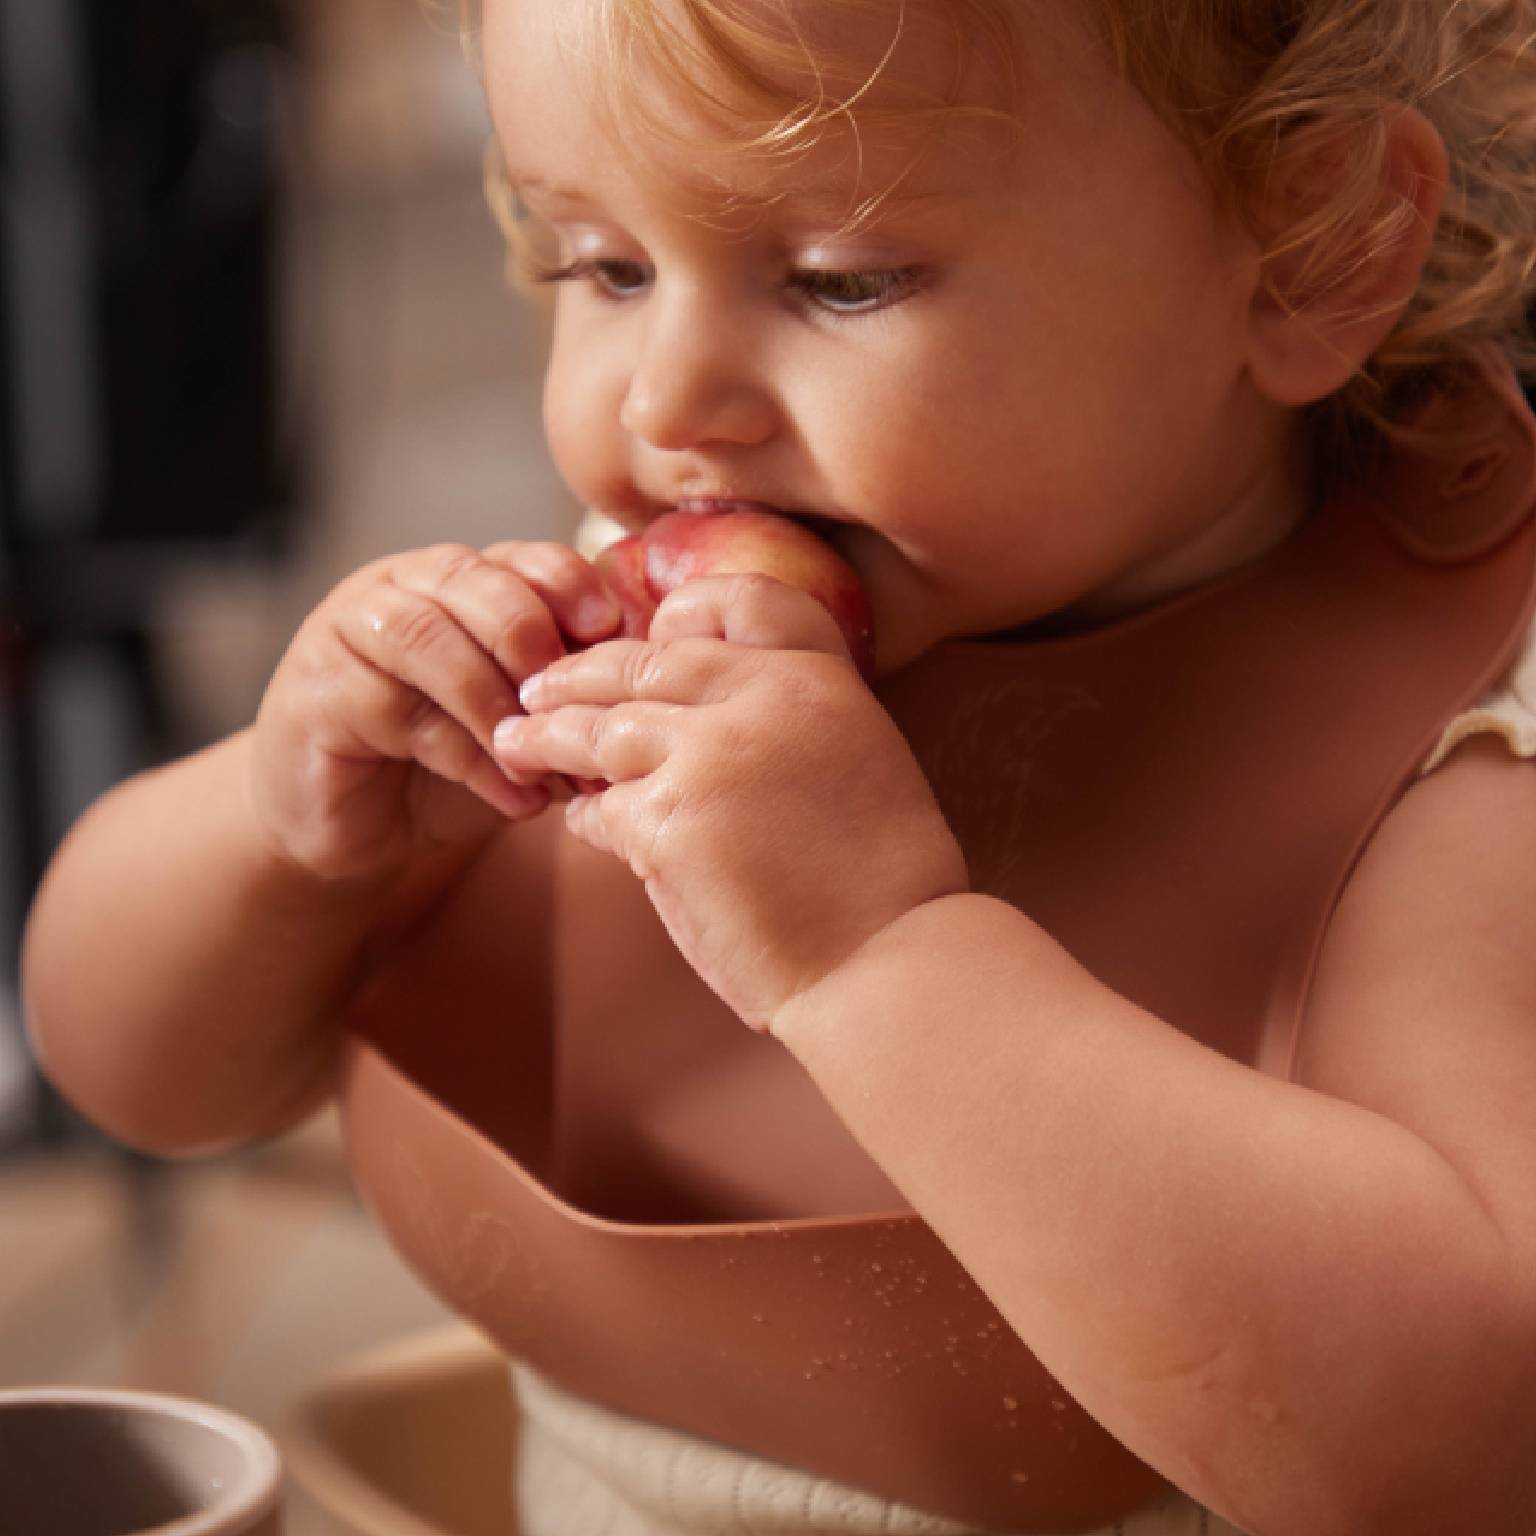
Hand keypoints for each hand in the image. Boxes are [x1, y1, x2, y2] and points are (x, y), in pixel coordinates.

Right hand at [249, 541, 622, 881]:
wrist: (355, 829)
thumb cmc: (449, 766)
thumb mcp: (520, 727)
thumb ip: (563, 702)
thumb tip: (634, 703)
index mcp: (464, 582)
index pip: (523, 557)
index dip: (570, 584)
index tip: (610, 628)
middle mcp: (404, 589)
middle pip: (472, 581)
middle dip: (529, 635)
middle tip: (565, 699)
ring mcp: (351, 632)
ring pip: (427, 638)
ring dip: (493, 702)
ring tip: (539, 761)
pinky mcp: (316, 689)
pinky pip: (397, 709)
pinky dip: (467, 757)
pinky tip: (512, 796)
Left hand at [494, 574, 968, 1029]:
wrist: (888, 960)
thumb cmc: (880, 884)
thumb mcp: (857, 762)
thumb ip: (786, 723)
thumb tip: (701, 723)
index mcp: (821, 679)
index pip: (741, 600)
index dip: (686, 611)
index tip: (653, 633)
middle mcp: (765, 698)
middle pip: (649, 660)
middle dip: (584, 674)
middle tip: (540, 687)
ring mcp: (713, 755)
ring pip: (605, 726)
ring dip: (552, 735)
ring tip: (518, 741)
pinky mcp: (671, 821)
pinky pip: (603, 806)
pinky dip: (586, 815)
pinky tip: (580, 821)